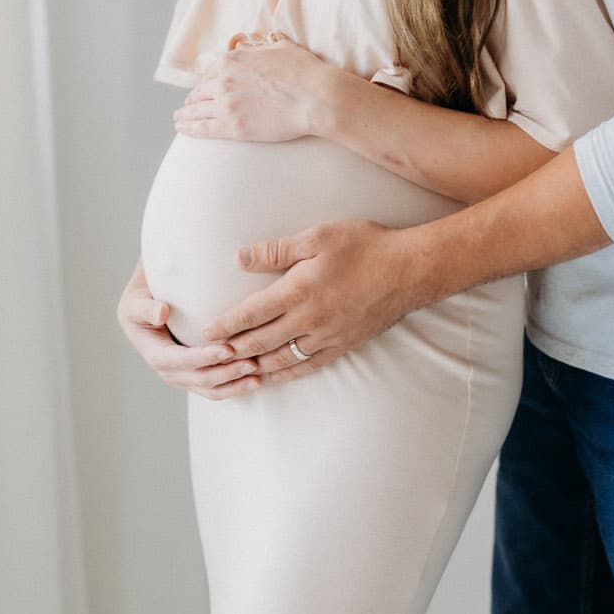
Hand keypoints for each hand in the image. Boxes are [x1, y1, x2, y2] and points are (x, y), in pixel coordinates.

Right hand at [115, 256, 262, 399]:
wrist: (149, 306)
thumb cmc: (144, 300)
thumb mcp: (136, 301)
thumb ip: (144, 307)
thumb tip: (161, 313)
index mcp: (154, 353)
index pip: (179, 360)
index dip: (203, 357)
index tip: (227, 349)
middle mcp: (168, 371)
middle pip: (198, 379)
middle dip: (226, 374)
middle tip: (252, 364)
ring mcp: (183, 377)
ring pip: (210, 389)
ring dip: (234, 385)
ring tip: (258, 377)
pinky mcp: (196, 376)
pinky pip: (217, 387)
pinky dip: (236, 386)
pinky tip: (257, 380)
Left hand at [173, 32, 347, 142]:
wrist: (315, 98)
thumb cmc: (304, 72)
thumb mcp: (282, 48)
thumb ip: (266, 46)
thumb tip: (265, 43)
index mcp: (232, 60)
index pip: (210, 72)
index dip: (208, 81)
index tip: (206, 87)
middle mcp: (223, 81)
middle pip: (200, 91)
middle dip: (195, 98)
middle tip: (190, 105)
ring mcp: (226, 105)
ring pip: (195, 111)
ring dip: (185, 114)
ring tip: (179, 119)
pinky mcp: (232, 127)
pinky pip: (202, 129)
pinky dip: (189, 129)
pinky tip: (182, 129)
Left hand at [200, 220, 418, 382]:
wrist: (409, 271)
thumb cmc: (365, 246)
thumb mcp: (318, 237)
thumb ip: (277, 250)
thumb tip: (239, 258)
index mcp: (299, 291)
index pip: (252, 313)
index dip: (226, 325)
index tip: (205, 332)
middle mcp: (309, 319)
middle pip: (261, 342)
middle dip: (232, 350)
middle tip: (209, 356)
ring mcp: (327, 337)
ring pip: (281, 359)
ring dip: (254, 366)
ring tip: (233, 371)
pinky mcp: (343, 346)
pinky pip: (307, 366)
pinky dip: (285, 373)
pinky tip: (273, 376)